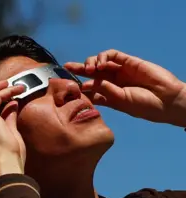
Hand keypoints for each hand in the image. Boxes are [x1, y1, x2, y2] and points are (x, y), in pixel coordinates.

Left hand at [64, 49, 185, 126]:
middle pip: (90, 73)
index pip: (88, 88)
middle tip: (67, 67)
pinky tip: (101, 65)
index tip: (68, 87)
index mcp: (107, 95)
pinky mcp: (128, 61)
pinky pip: (111, 55)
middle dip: (77, 68)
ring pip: (98, 61)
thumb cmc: (144, 105)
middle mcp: (111, 82)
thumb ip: (104, 92)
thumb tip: (85, 85)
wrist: (167, 100)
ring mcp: (119, 71)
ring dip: (90, 63)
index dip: (77, 86)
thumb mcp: (120, 101)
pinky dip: (103, 57)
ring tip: (91, 70)